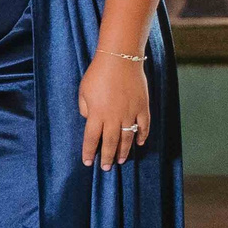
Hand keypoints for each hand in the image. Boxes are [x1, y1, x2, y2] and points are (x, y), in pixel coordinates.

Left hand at [77, 52, 149, 170]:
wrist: (120, 59)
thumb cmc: (98, 73)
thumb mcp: (83, 91)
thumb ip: (85, 108)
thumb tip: (90, 119)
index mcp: (97, 114)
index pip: (91, 139)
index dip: (89, 152)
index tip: (88, 162)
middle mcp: (114, 118)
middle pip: (110, 143)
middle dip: (107, 157)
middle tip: (106, 168)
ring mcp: (130, 113)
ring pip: (127, 138)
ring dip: (123, 151)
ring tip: (120, 160)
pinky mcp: (142, 107)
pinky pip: (144, 126)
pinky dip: (142, 136)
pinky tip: (139, 144)